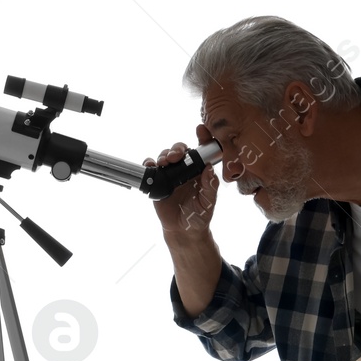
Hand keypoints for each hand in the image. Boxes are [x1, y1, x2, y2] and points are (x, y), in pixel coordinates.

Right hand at [145, 123, 219, 238]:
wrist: (183, 231)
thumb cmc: (199, 216)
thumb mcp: (208, 203)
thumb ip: (210, 186)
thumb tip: (209, 169)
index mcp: (200, 170)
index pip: (202, 150)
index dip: (203, 137)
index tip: (200, 130)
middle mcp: (185, 169)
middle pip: (180, 149)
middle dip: (177, 148)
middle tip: (175, 157)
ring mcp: (171, 174)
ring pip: (165, 156)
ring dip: (164, 155)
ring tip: (165, 163)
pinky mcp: (158, 181)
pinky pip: (152, 168)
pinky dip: (149, 164)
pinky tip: (151, 166)